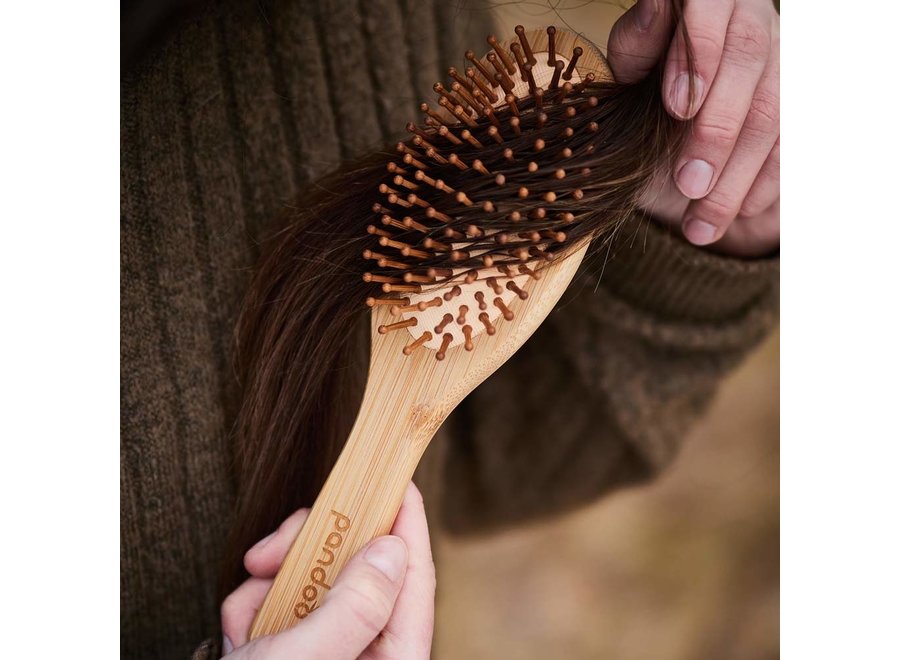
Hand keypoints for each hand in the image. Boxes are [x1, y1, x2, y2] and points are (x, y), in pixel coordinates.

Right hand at [221, 483, 434, 658]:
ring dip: (271, 584)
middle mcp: (364, 655)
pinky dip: (252, 608)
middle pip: (358, 570)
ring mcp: (327, 652)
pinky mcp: (292, 650)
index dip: (406, 523)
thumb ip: (355, 606)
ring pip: (313, 581)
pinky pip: (281, 604)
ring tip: (245, 616)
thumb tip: (392, 549)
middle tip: (273, 551)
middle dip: (310, 553)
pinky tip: (236, 633)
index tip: (395, 478)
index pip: (414, 579)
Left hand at [608, 0, 779, 256]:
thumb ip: (640, 42)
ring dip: (737, 178)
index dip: (697, 56)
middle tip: (687, 184)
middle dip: (718, 132)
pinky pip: (793, 147)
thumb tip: (657, 4)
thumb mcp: (629, 66)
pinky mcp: (798, 108)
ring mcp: (782, 65)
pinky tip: (736, 216)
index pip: (713, 10)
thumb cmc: (644, 85)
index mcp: (710, 1)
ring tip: (699, 226)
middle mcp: (754, 25)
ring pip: (773, 116)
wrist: (671, 122)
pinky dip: (764, 186)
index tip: (675, 107)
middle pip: (749, 68)